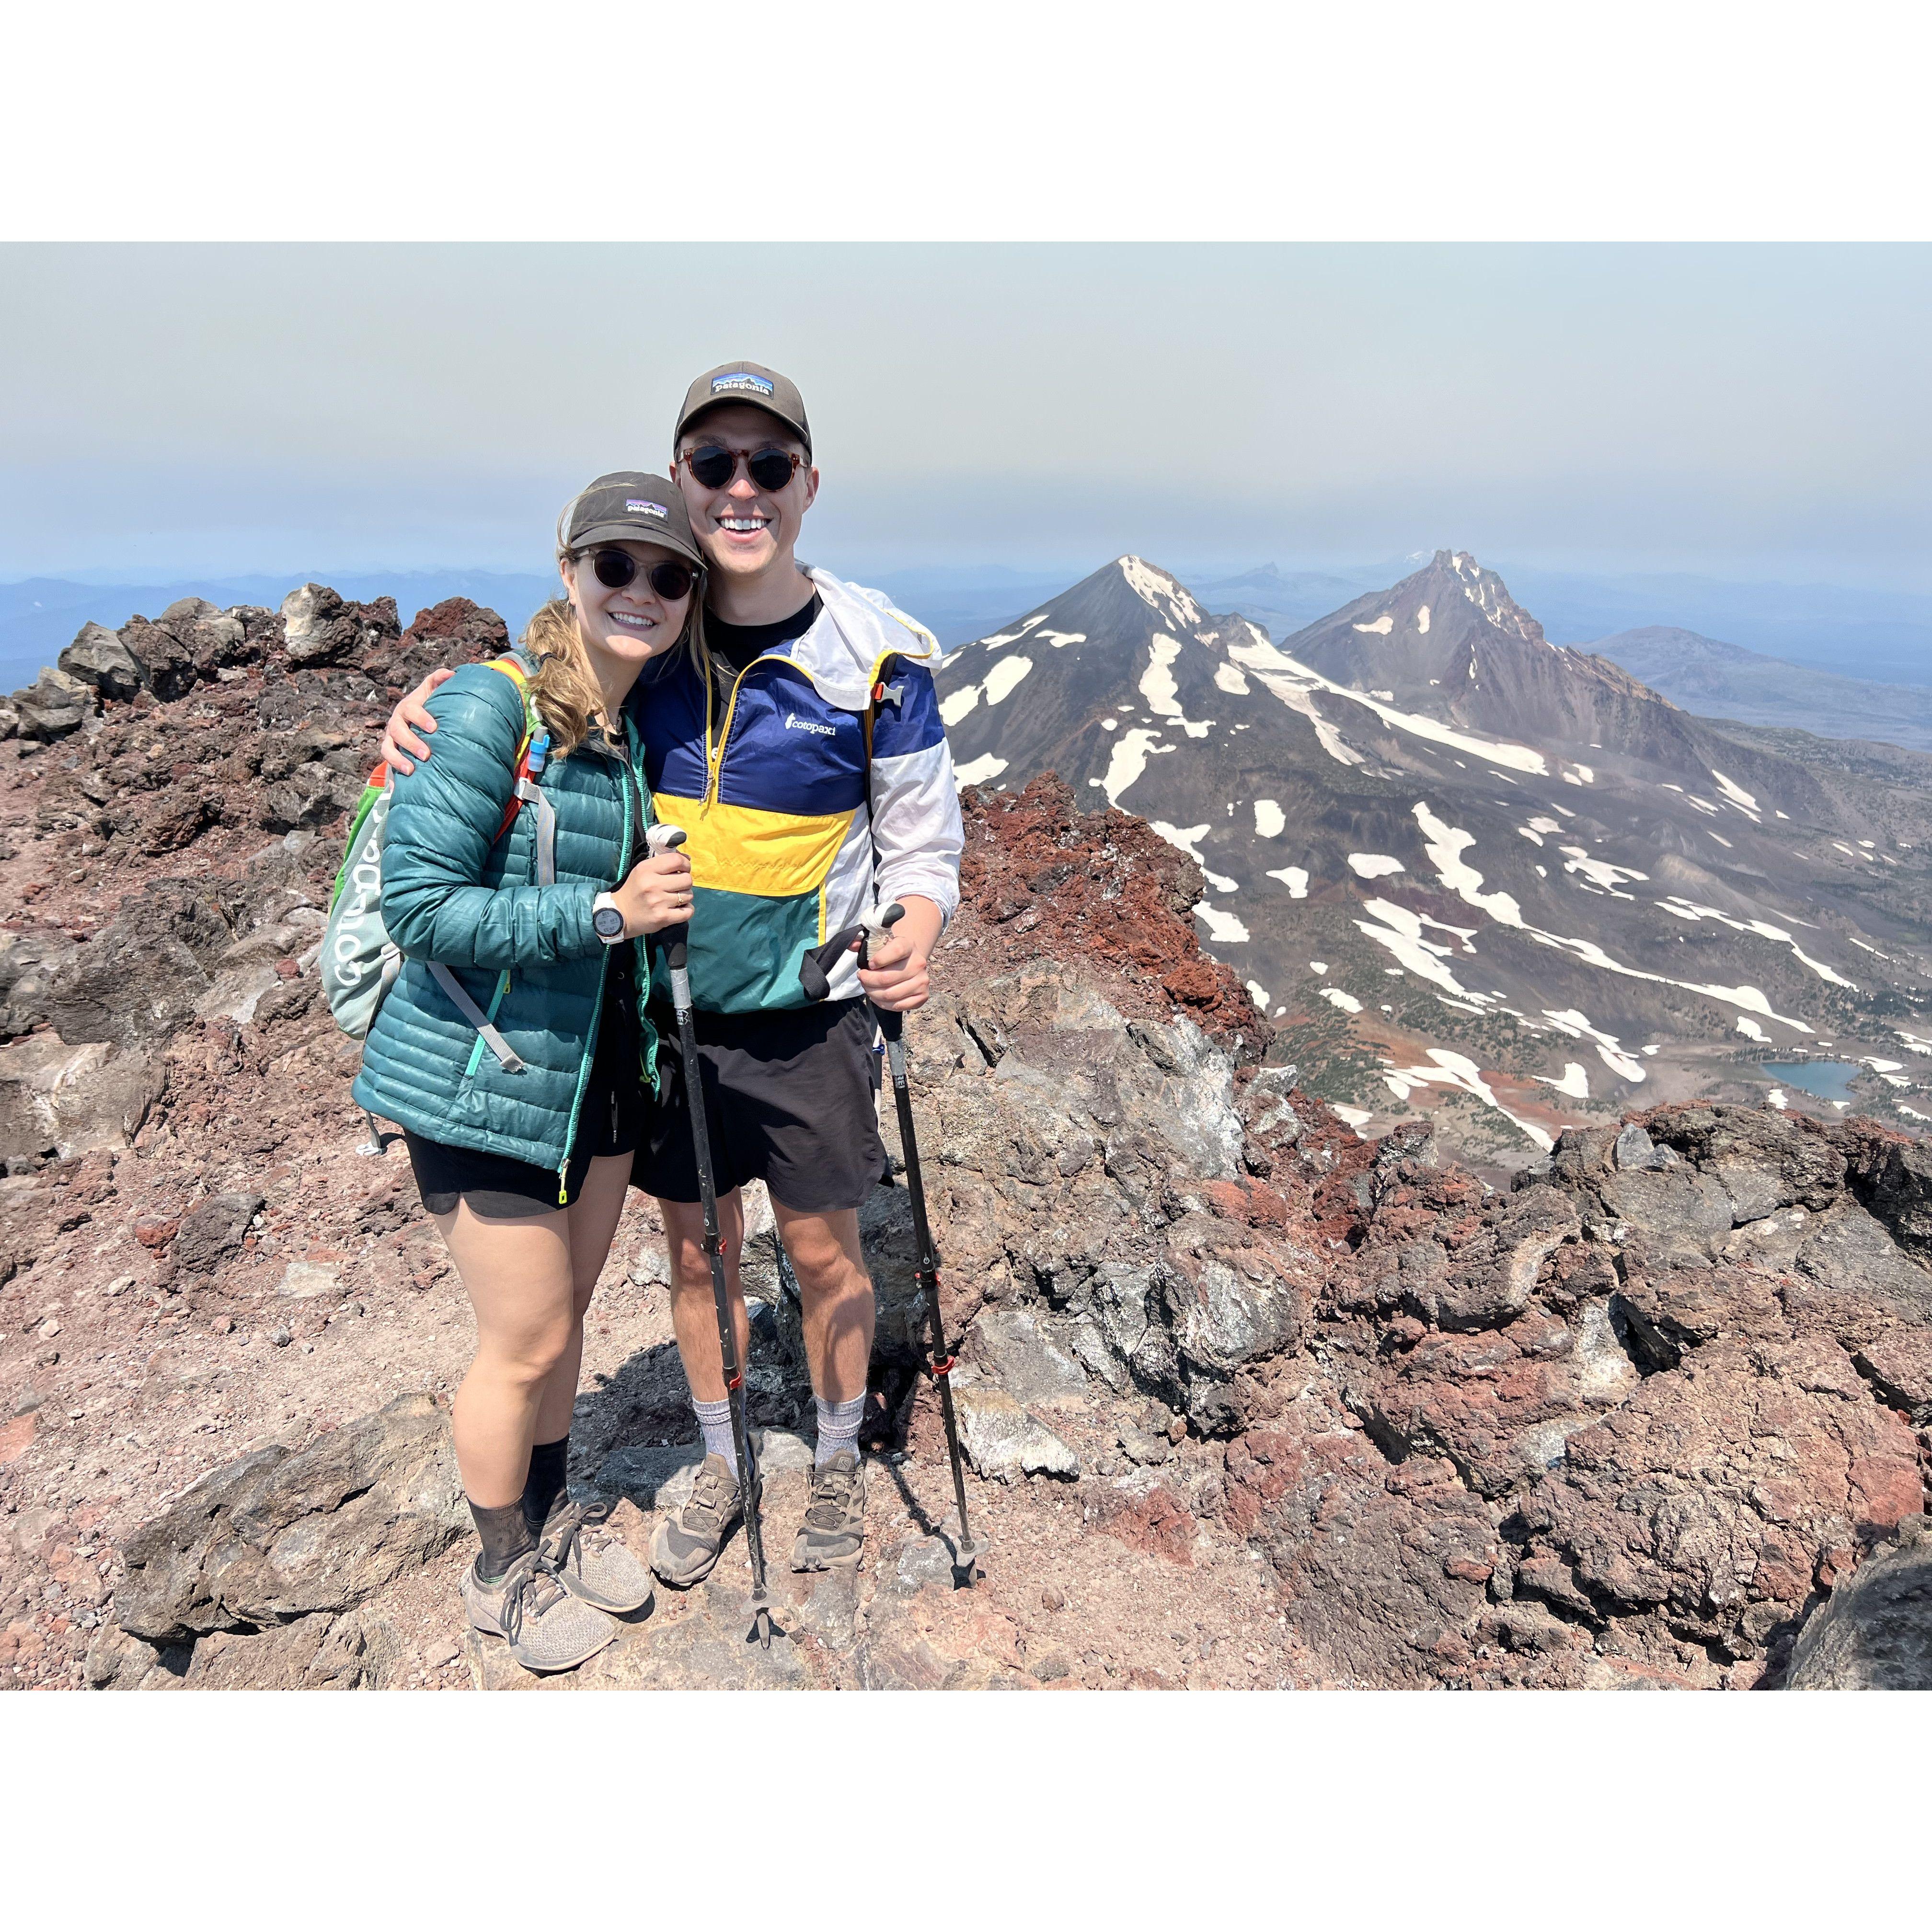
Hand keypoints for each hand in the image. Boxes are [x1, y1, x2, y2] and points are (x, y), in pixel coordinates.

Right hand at [379, 668, 453, 775]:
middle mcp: (396, 723)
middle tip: (426, 754)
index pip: (411, 711)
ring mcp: (392, 740)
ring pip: (388, 750)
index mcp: (408, 708)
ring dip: (397, 760)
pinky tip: (397, 792)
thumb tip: (452, 673)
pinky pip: (388, 768)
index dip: (421, 718)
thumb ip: (440, 679)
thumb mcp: (433, 690)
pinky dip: (392, 780)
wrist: (420, 719)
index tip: (434, 727)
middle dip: (411, 743)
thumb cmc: (430, 704)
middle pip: (398, 733)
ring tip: (411, 771)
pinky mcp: (392, 755)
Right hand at [612, 851, 692, 935]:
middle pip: (687, 879)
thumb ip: (663, 862)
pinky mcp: (663, 917)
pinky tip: (678, 909)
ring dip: (685, 897)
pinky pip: (688, 911)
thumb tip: (687, 858)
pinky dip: (687, 910)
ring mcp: (658, 902)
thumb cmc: (635, 890)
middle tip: (676, 887)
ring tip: (674, 898)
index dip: (685, 864)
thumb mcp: (642, 870)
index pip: (676, 860)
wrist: (620, 915)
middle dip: (685, 882)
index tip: (682, 869)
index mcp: (646, 869)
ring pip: (689, 895)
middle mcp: (652, 884)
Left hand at [855, 895, 941, 1011]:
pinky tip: (878, 996)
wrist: (908, 963)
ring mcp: (922, 981)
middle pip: (887, 978)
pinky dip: (883, 1004)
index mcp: (908, 945)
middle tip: (862, 978)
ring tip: (868, 987)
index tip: (869, 964)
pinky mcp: (923, 996)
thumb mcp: (878, 943)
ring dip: (873, 993)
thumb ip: (863, 943)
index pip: (896, 951)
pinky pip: (898, 1006)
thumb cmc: (889, 954)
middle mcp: (918, 963)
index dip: (879, 959)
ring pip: (890, 994)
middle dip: (868, 981)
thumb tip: (852, 944)